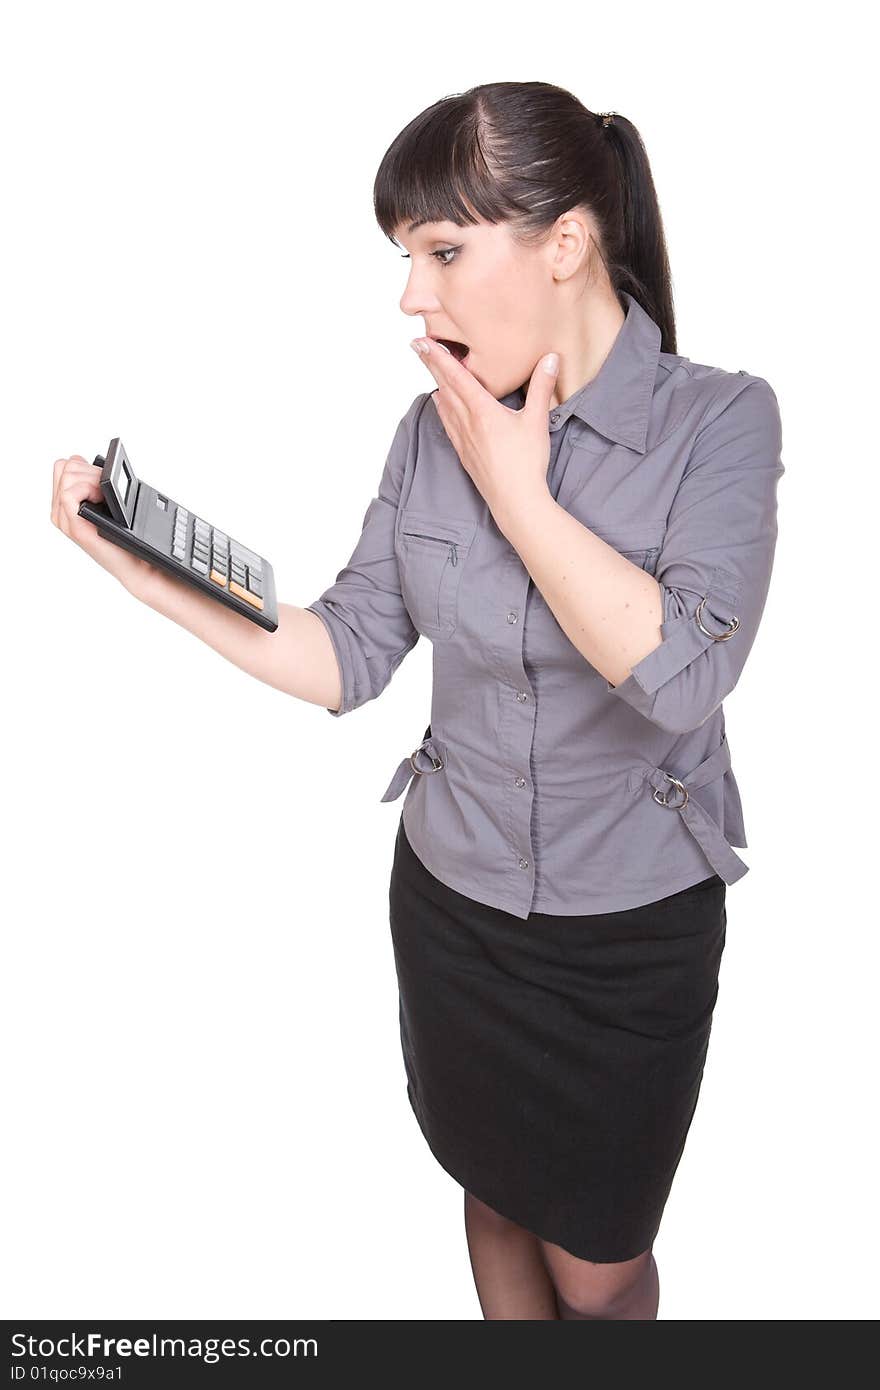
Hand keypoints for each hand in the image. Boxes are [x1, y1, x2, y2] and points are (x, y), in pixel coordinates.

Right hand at [50, 455, 157, 596]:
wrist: (138, 563)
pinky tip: (101, 502)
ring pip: (67, 475)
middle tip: (106, 492)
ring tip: (105, 500)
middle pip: (66, 466)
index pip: (64, 466)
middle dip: (91, 472)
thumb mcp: (108, 502)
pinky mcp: (73, 527)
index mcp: (65, 503)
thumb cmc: (127, 535)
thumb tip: (89, 461)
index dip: (86, 467)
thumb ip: (92, 483)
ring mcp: (64, 519)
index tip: (103, 483)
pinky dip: (88, 490)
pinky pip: (69, 493)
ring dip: (91, 481)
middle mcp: (60, 511)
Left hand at [411, 337, 558, 530]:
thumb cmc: (526, 463)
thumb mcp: (537, 421)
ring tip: (429, 370)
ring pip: (444, 404)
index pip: (456, 377)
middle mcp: (467, 422)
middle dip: (431, 365)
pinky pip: (447, 423)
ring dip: (436, 384)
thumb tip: (550, 358)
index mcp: (482, 410)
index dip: (438, 357)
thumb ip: (541, 387)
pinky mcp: (464, 452)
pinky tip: (440, 404)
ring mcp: (462, 438)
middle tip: (418, 347)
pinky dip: (441, 408)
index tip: (422, 342)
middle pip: (444, 387)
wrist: (514, 500)